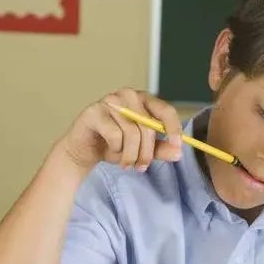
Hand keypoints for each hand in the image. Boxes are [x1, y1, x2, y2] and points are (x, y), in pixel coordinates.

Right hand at [61, 88, 182, 170]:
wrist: (84, 151)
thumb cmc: (114, 146)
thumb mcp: (142, 150)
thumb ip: (160, 149)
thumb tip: (178, 152)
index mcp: (143, 100)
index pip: (166, 110)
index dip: (174, 129)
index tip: (178, 147)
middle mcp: (128, 95)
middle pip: (148, 126)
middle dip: (146, 152)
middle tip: (141, 167)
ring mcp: (110, 100)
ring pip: (131, 133)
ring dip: (129, 154)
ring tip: (124, 161)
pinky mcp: (94, 111)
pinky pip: (115, 135)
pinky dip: (115, 148)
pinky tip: (110, 149)